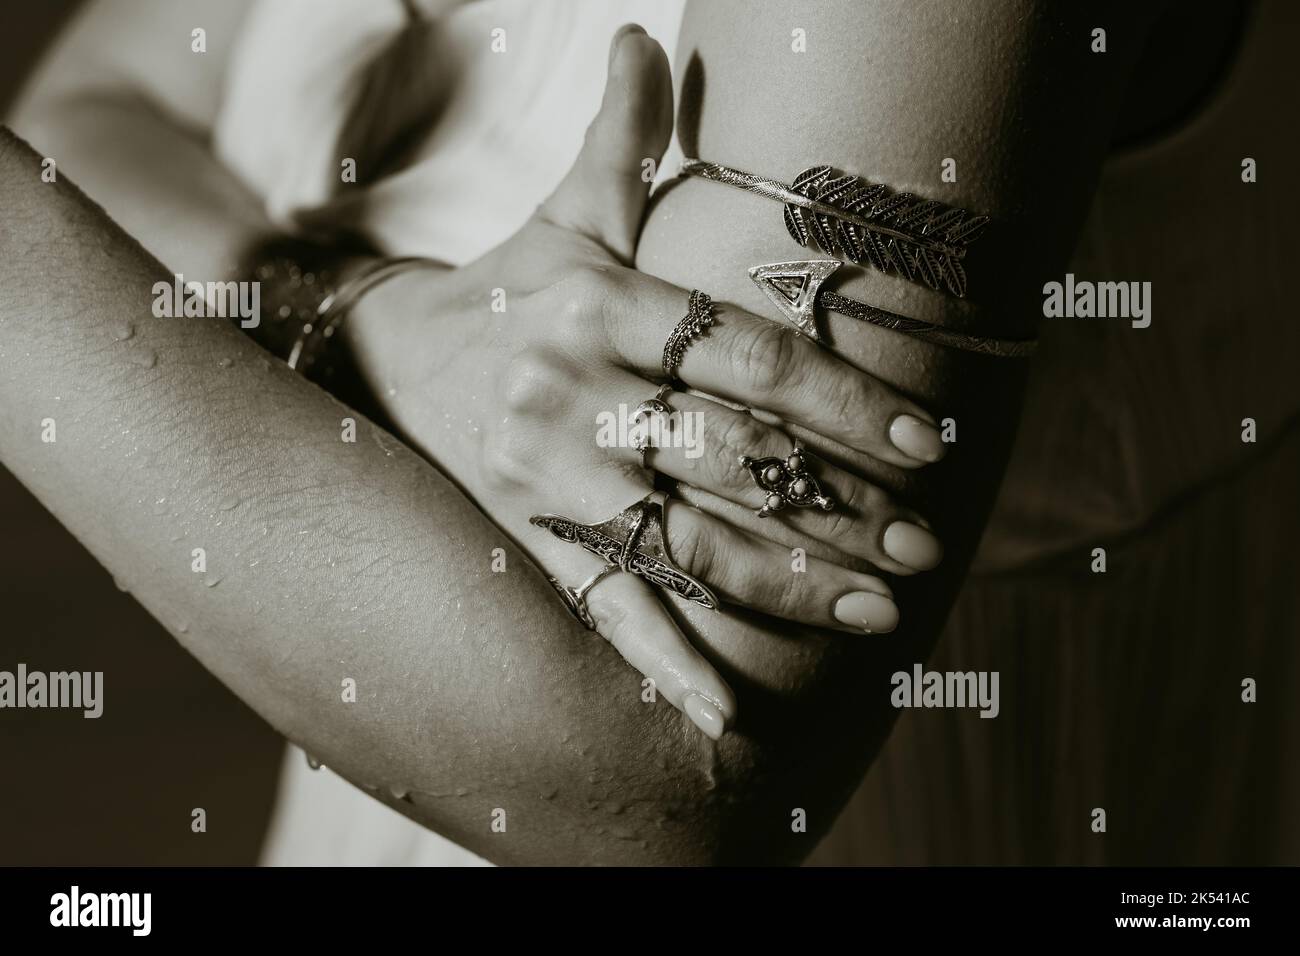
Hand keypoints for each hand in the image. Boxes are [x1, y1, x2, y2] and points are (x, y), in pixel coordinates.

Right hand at [345, 26, 945, 736]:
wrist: (385, 363)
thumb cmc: (508, 285)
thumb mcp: (565, 215)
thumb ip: (620, 141)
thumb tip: (641, 35)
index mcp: (595, 301)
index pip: (743, 355)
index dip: (840, 400)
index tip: (926, 442)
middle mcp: (567, 389)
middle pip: (726, 455)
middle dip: (834, 501)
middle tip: (925, 542)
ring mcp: (541, 475)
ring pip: (681, 537)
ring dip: (786, 579)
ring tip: (880, 606)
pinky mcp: (525, 536)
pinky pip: (601, 605)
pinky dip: (665, 663)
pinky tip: (729, 719)